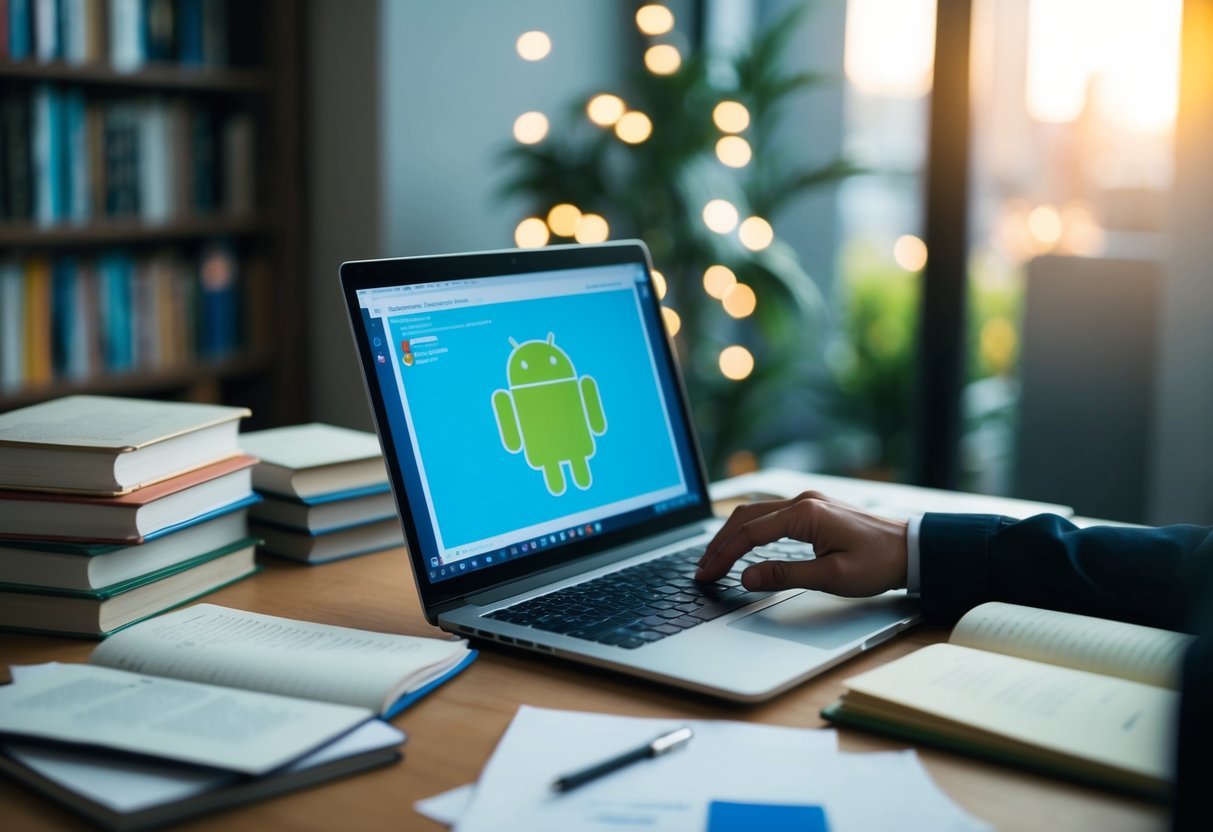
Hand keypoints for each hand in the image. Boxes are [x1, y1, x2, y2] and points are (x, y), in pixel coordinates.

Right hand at [695, 491, 908, 595]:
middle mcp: (802, 501)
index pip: (749, 533)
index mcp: (804, 514)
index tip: (707, 575)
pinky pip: (769, 515)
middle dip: (719, 544)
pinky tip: (740, 545)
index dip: (724, 555)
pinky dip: (748, 530)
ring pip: (755, 514)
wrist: (911, 549)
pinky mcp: (812, 509)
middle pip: (745, 518)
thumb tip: (746, 577)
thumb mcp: (831, 577)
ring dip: (731, 535)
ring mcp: (807, 502)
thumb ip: (785, 575)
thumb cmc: (878, 563)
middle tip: (703, 570)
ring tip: (714, 559)